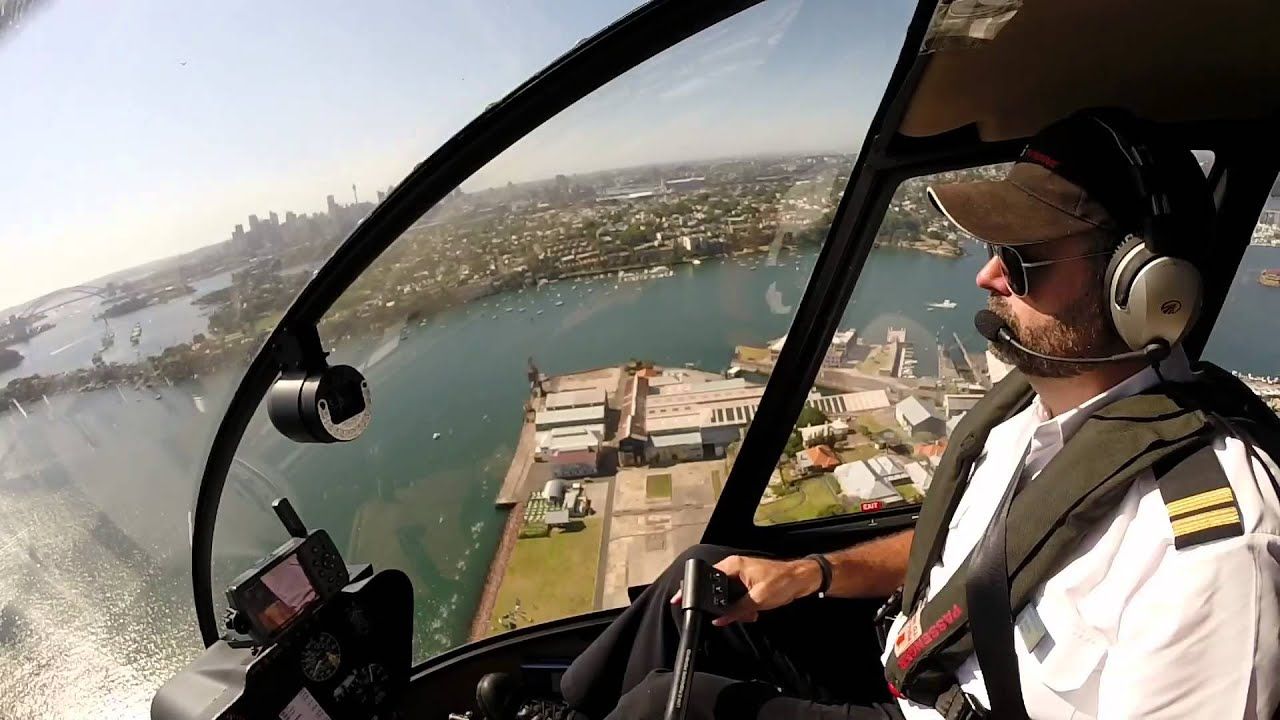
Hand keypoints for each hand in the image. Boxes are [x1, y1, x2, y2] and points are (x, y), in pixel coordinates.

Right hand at [669, 555, 820, 626]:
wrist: (803, 580)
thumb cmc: (783, 582)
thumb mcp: (757, 600)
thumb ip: (735, 610)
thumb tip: (719, 618)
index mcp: (733, 565)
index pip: (706, 577)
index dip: (694, 590)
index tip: (681, 599)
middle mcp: (734, 568)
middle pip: (716, 590)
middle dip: (722, 606)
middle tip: (731, 615)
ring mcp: (741, 576)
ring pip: (727, 597)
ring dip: (736, 609)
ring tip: (750, 614)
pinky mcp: (748, 584)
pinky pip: (737, 598)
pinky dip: (743, 607)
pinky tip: (753, 613)